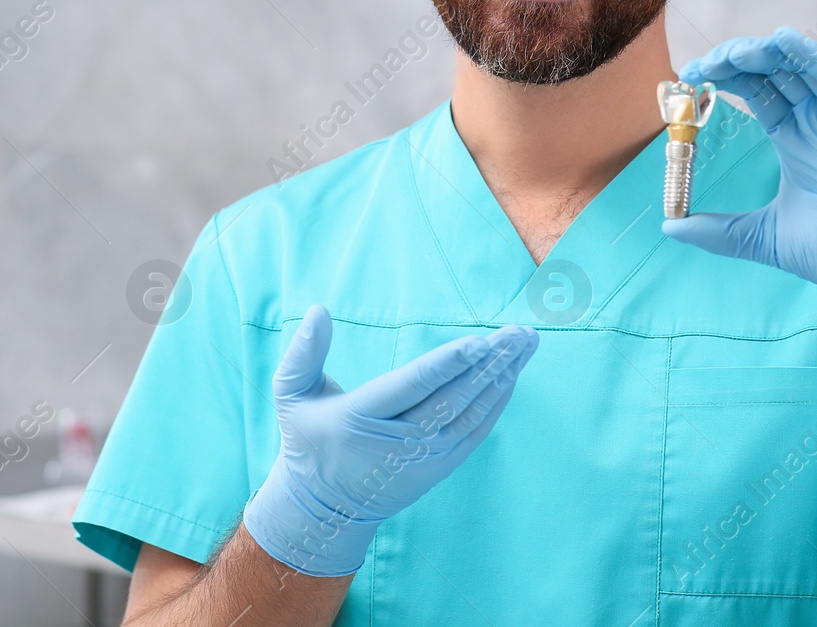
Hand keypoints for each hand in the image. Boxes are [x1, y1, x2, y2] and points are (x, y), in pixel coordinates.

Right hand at [242, 304, 538, 576]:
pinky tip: (512, 374)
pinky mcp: (440, 466)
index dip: (448, 365)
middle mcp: (398, 443)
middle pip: (453, 399)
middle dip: (489, 365)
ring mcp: (424, 458)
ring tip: (525, 344)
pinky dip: (497, 402)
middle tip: (518, 334)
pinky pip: (475, 430)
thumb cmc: (309, 438)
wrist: (325, 507)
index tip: (479, 342)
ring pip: (471, 414)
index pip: (413, 387)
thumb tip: (319, 309)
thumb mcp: (291, 394)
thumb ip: (303, 352)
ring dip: (502, 378)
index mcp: (361, 419)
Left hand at [659, 26, 816, 344]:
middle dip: (734, 60)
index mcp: (793, 139)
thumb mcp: (765, 238)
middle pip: (770, 72)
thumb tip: (670, 226)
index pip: (754, 91)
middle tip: (700, 65)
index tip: (686, 78)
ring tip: (732, 52)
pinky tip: (784, 40)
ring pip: (799, 67)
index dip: (722, 78)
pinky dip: (811, 56)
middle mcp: (815, 121)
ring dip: (764, 52)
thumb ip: (719, 231)